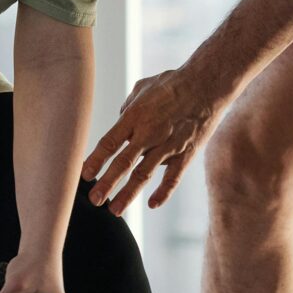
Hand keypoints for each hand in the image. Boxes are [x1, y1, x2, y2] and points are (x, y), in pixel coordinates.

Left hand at [84, 68, 227, 211]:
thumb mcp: (143, 88)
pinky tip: (152, 204)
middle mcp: (149, 133)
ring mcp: (168, 145)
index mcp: (135, 116)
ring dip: (128, 194)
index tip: (84, 175)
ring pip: (144, 174)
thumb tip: (119, 119)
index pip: (109, 143)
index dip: (95, 161)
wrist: (208, 83)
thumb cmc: (173, 83)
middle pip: (123, 163)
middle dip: (107, 183)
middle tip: (94, 199)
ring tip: (115, 210)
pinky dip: (163, 192)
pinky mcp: (185, 153)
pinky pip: (173, 177)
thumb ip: (128, 107)